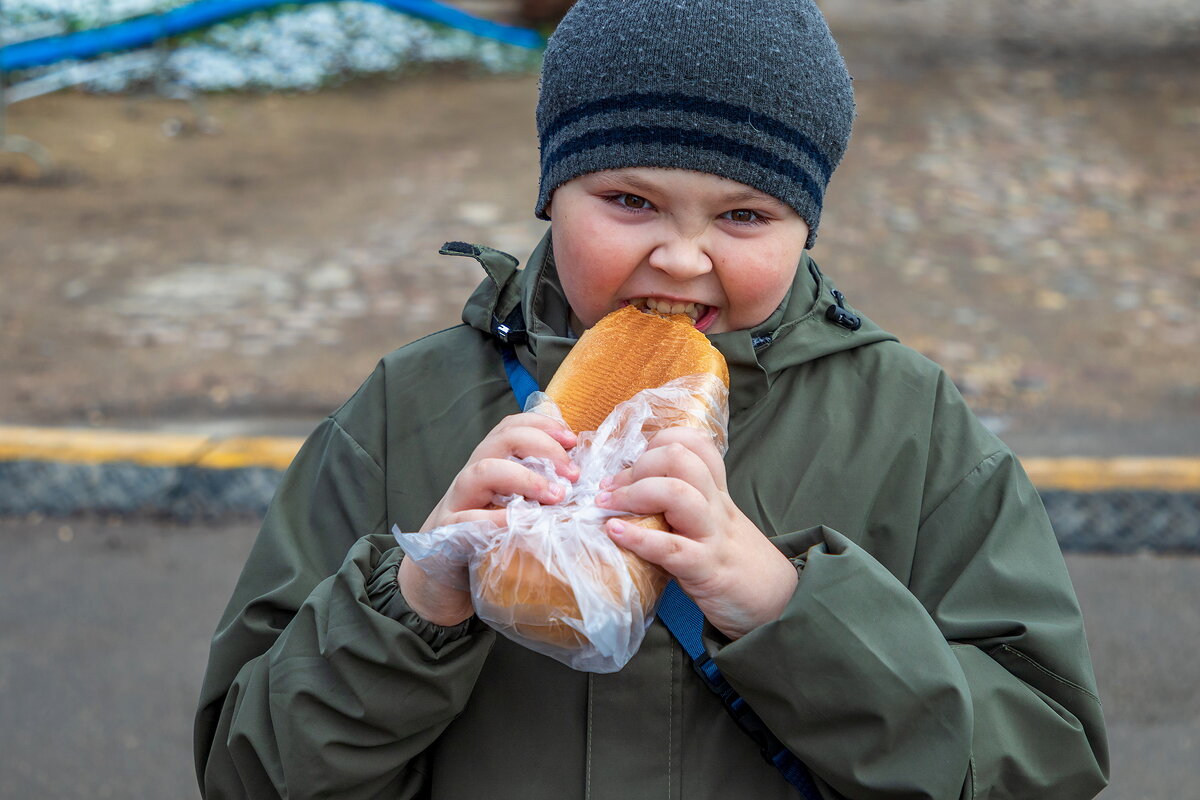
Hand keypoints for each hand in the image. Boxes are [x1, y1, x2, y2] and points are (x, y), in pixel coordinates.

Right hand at [399, 411, 578, 625]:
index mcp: (490, 463)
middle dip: (542, 447)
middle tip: (572, 474)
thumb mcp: (514, 507)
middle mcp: (473, 475)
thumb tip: (579, 475)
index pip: (513, 427)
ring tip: (555, 496)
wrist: (440, 576)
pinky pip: (470, 520)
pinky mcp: (447, 532)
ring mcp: (457, 502)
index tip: (572, 439)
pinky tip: (521, 525)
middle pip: (502, 440)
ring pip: (483, 471)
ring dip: (524, 479)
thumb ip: (538, 488)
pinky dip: (496, 520)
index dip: (543, 425)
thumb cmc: (486, 538)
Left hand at [595, 427, 796, 639]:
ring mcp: (712, 535)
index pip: (695, 443)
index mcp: (717, 493)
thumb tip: (634, 495)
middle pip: (681, 459)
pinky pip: (671, 548)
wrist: (776, 603)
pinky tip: (616, 532)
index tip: (632, 464)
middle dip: (639, 465)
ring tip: (608, 505)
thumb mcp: (715, 524)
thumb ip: (685, 506)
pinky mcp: (706, 569)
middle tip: (611, 489)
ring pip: (678, 493)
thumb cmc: (736, 563)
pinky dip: (638, 538)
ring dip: (635, 493)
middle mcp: (716, 506)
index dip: (659, 443)